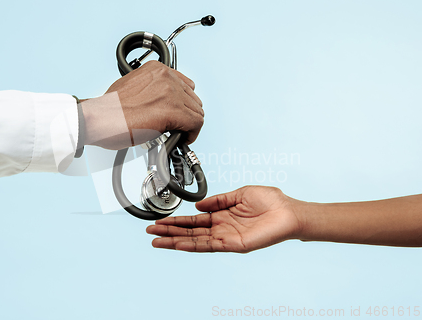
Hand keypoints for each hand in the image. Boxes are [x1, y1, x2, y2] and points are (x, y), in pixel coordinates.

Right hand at [81, 61, 203, 149]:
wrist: (100, 119)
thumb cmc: (109, 109)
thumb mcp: (132, 87)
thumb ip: (151, 90)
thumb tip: (159, 104)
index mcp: (156, 69)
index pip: (185, 85)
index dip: (183, 103)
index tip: (179, 113)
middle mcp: (166, 77)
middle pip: (193, 98)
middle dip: (187, 114)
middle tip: (177, 126)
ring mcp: (171, 93)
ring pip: (197, 110)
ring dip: (189, 124)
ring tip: (178, 133)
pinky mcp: (173, 110)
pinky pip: (196, 122)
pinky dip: (192, 133)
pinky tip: (182, 138)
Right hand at [146, 186, 302, 252]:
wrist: (289, 212)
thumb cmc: (271, 202)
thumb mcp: (239, 193)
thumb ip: (218, 200)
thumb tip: (199, 204)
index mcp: (222, 215)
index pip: (194, 220)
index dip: (177, 221)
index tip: (161, 221)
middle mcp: (221, 228)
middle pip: (189, 231)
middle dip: (169, 232)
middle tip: (150, 232)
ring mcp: (226, 238)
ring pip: (195, 240)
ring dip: (175, 240)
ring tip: (157, 241)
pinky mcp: (233, 245)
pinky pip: (208, 246)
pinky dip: (192, 245)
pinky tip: (178, 244)